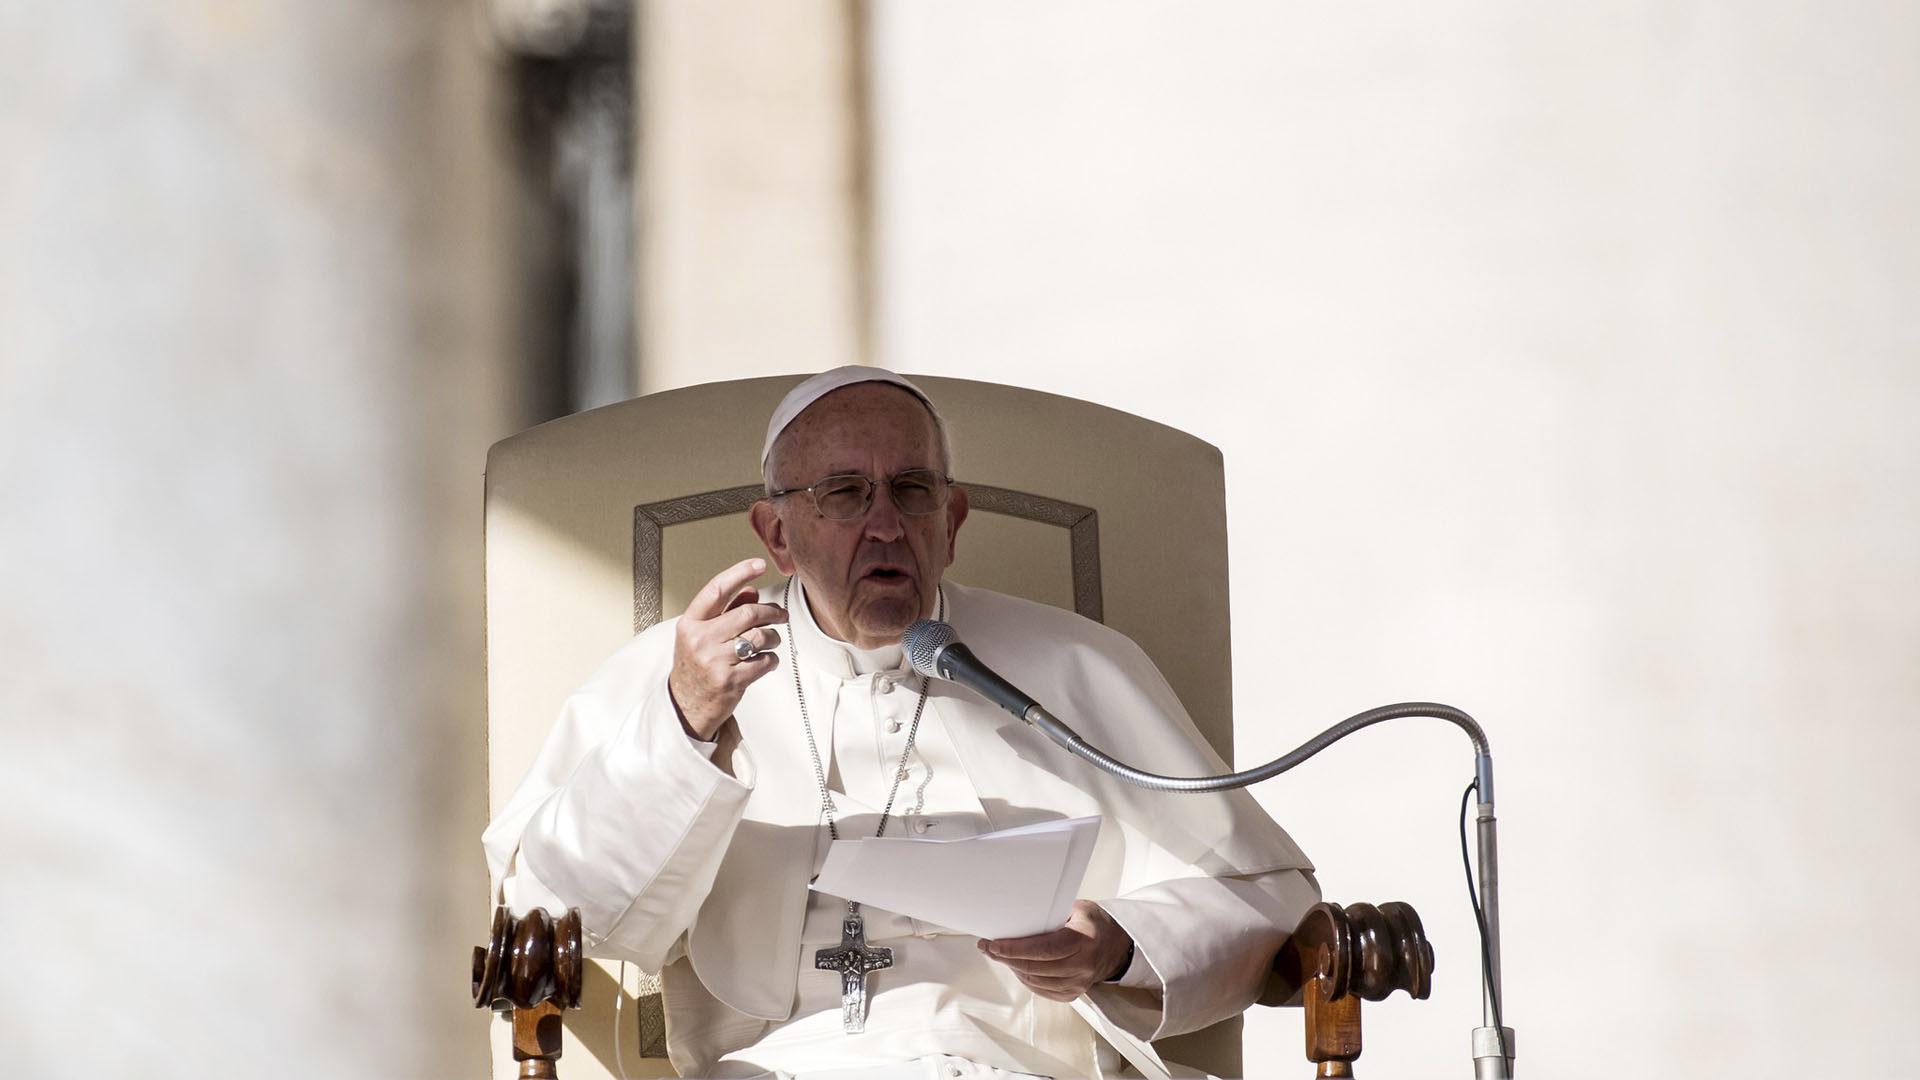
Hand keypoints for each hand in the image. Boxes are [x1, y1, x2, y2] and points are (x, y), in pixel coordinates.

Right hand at [668, 558, 787, 740]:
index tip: (759, 564)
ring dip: (774, 638)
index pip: (717, 589)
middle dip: (772, 612)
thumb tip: (752, 590)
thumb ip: (724, 612)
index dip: (739, 572)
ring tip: (772, 642)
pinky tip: (766, 662)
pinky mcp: (731, 680)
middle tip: (781, 615)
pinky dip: (772, 660)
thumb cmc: (694, 667)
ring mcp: (715, 661)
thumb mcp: (700, 636)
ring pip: (760, 637)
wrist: (684, 707)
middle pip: (748, 613)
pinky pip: (765, 661)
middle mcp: (701, 639)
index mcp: (690, 623)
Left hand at [977, 899, 1132, 1001]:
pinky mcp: (1073, 994)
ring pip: (1035, 980)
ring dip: (1013, 968)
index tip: (994, 944)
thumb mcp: (1076, 908)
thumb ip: (1051, 913)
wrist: (1114, 945)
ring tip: (999, 955)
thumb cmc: (1092, 923)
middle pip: (1036, 967)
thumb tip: (1016, 914)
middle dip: (1006, 958)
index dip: (1015, 948)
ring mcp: (1079, 983)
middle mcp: (1084, 965)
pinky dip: (1025, 978)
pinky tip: (1016, 967)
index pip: (1045, 949)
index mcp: (1085, 940)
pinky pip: (1041, 990)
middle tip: (988, 947)